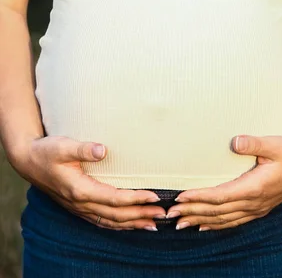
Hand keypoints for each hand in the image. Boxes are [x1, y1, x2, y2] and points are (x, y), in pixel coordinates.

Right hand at [11, 136, 166, 230]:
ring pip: (110, 222)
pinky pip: (103, 221)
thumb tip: (102, 150)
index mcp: (79, 190)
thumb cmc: (47, 151)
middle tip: (163, 213)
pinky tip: (131, 224)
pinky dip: (119, 225)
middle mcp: (81, 203)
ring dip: (133, 223)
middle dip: (141, 215)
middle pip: (116, 214)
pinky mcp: (79, 207)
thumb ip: (83, 149)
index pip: (114, 198)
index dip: (135, 199)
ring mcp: (80, 208)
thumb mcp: (63, 146)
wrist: (28, 161)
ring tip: (153, 224)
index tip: (155, 196)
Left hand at [166, 135, 281, 230]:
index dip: (199, 197)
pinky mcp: (258, 208)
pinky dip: (216, 224)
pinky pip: (233, 221)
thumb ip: (254, 143)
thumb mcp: (275, 143)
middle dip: (193, 212)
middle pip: (217, 211)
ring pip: (224, 219)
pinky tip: (204, 226)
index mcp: (255, 187)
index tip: (180, 196)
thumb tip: (234, 141)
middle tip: (170, 214)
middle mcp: (254, 202)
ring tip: (180, 223)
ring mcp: (257, 208)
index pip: (221, 196)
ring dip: (201, 220)